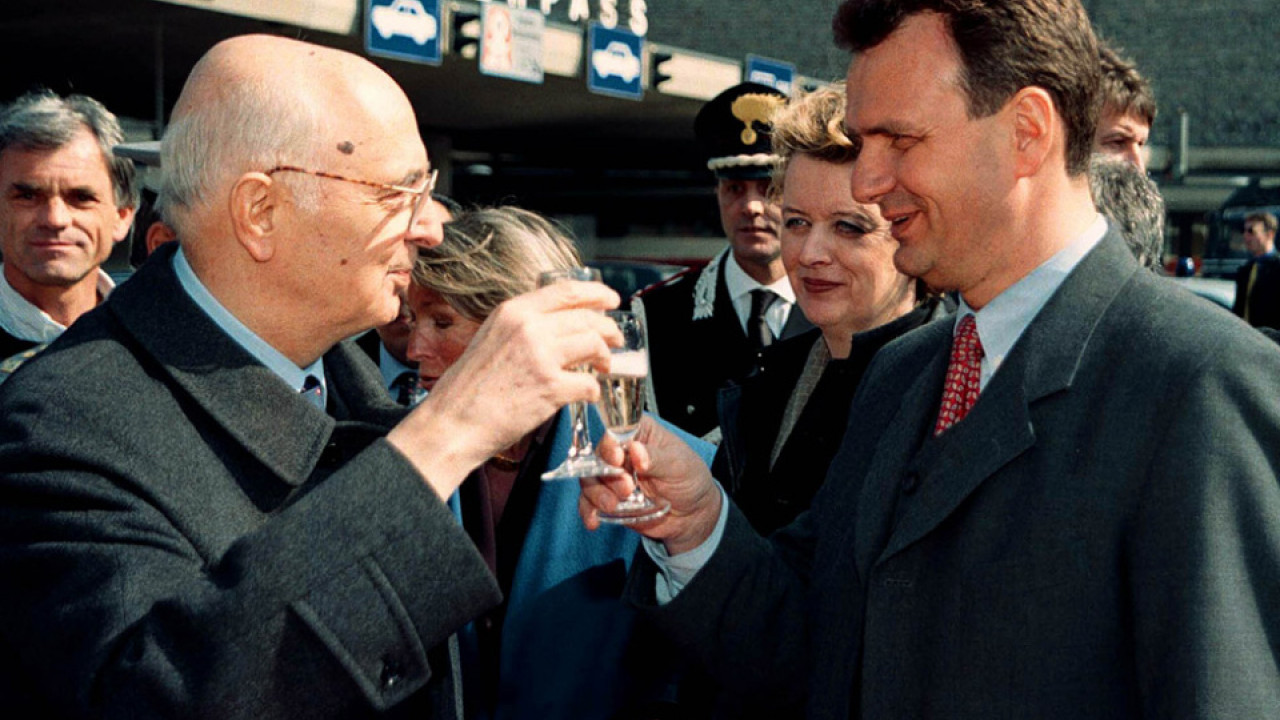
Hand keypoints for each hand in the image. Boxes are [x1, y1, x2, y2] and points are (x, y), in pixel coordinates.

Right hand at [388, 280, 619, 497]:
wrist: (453, 422)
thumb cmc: (469, 386)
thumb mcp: (491, 337)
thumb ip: (523, 325)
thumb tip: (560, 323)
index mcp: (514, 311)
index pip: (567, 291)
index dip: (597, 294)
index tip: (612, 301)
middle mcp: (529, 327)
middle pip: (588, 318)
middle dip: (609, 329)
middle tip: (616, 340)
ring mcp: (541, 356)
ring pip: (595, 344)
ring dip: (606, 357)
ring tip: (603, 367)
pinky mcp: (550, 388)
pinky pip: (589, 384)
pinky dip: (593, 391)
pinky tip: (587, 395)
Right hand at [579, 416, 721, 553]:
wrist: (692, 515)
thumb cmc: (689, 479)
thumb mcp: (679, 466)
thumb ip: (656, 458)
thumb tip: (636, 450)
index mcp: (639, 432)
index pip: (616, 431)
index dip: (611, 445)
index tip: (617, 458)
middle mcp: (621, 450)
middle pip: (599, 456)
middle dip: (607, 475)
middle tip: (626, 489)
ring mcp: (612, 474)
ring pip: (590, 479)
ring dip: (597, 494)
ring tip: (613, 506)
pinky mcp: (608, 496)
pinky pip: (589, 501)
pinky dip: (589, 511)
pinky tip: (594, 521)